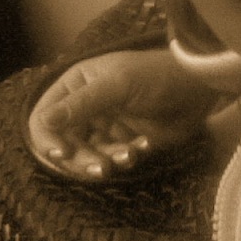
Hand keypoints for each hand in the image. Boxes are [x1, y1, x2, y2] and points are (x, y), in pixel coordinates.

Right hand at [28, 48, 221, 181]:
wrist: (197, 88)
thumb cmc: (156, 75)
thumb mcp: (118, 85)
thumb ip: (81, 104)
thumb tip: (43, 122)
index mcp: (77, 83)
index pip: (44, 116)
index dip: (48, 138)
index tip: (63, 154)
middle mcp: (85, 105)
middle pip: (63, 143)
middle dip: (81, 158)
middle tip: (102, 165)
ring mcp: (104, 124)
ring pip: (86, 155)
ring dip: (104, 160)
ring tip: (130, 155)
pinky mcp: (122, 141)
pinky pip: (110, 159)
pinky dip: (124, 158)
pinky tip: (143, 146)